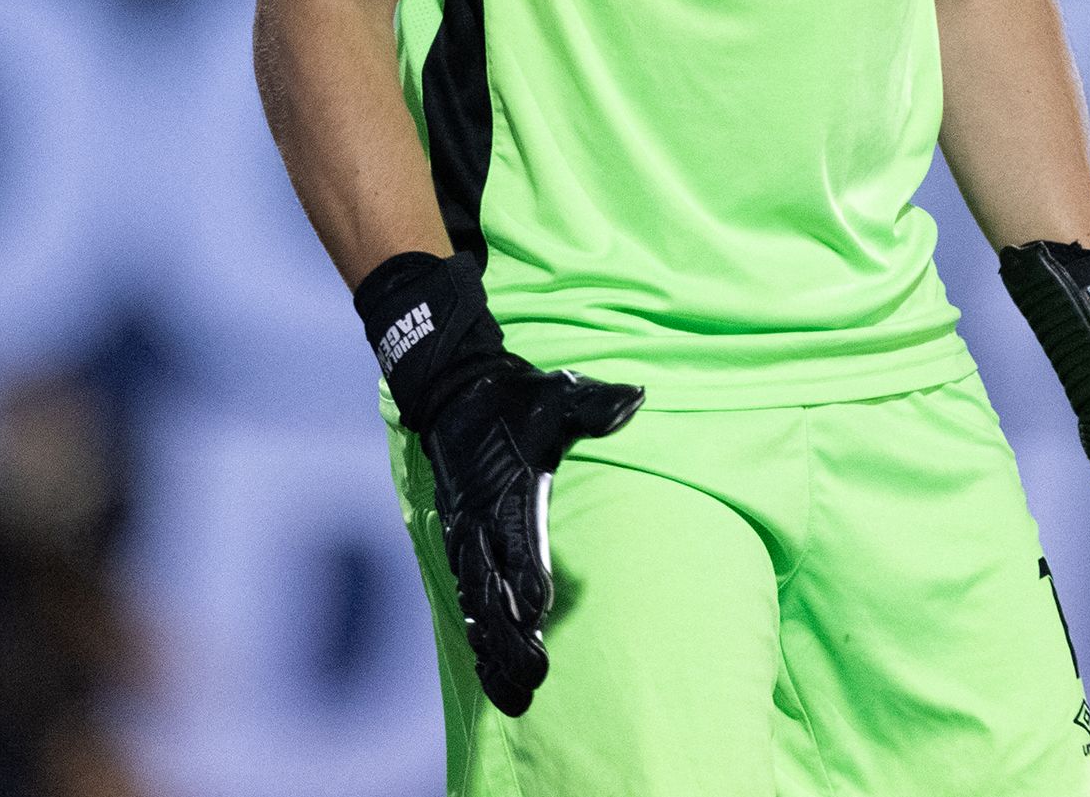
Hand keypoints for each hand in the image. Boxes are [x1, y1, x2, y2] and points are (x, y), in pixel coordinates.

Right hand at [419, 354, 641, 716]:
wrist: (455, 393)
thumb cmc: (514, 399)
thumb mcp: (555, 395)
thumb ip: (593, 406)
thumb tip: (634, 399)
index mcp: (507, 489)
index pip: (517, 539)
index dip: (527, 577)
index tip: (541, 614)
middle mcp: (481, 520)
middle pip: (491, 588)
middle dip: (509, 636)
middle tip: (535, 677)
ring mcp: (467, 536)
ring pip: (475, 604)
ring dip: (492, 650)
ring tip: (514, 697)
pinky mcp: (460, 544)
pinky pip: (464, 597)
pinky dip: (477, 635)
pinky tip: (489, 671)